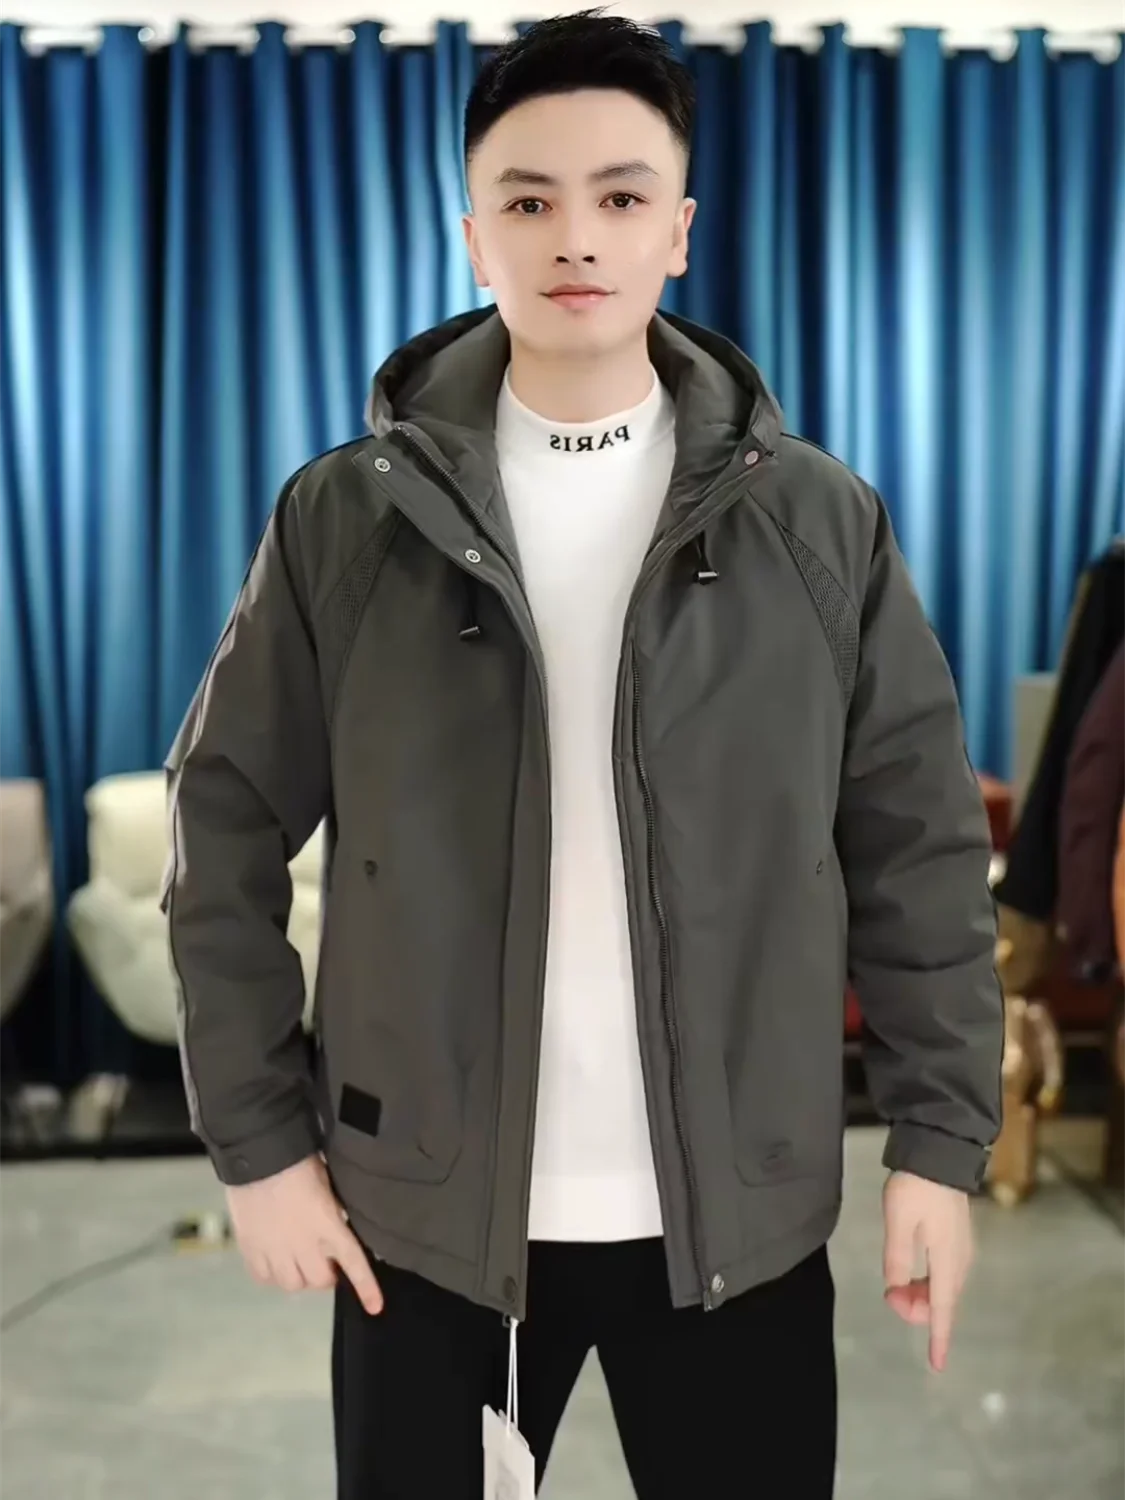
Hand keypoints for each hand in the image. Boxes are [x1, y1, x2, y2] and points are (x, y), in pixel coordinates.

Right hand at [225, 1153, 383, 1314]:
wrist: (257, 1156)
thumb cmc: (298, 1162)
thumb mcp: (327, 1185)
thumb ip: (334, 1212)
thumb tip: (339, 1227)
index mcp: (327, 1225)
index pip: (353, 1262)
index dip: (366, 1287)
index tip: (375, 1307)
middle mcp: (302, 1244)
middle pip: (320, 1281)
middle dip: (327, 1275)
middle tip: (325, 1263)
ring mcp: (274, 1250)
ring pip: (292, 1285)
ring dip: (299, 1277)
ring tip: (298, 1261)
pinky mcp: (251, 1250)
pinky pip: (264, 1279)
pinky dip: (272, 1275)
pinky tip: (275, 1260)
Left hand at [882, 1170, 972, 1371]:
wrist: (940, 1151)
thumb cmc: (917, 1186)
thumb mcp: (898, 1221)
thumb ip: (896, 1257)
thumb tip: (896, 1290)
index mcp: (947, 1259)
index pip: (942, 1308)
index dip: (938, 1337)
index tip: (937, 1365)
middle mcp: (960, 1260)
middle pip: (941, 1301)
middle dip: (917, 1310)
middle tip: (888, 1295)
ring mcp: (961, 1249)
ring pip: (942, 1288)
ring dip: (920, 1296)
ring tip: (895, 1287)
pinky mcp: (956, 1239)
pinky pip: (943, 1274)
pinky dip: (927, 1283)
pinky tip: (910, 1275)